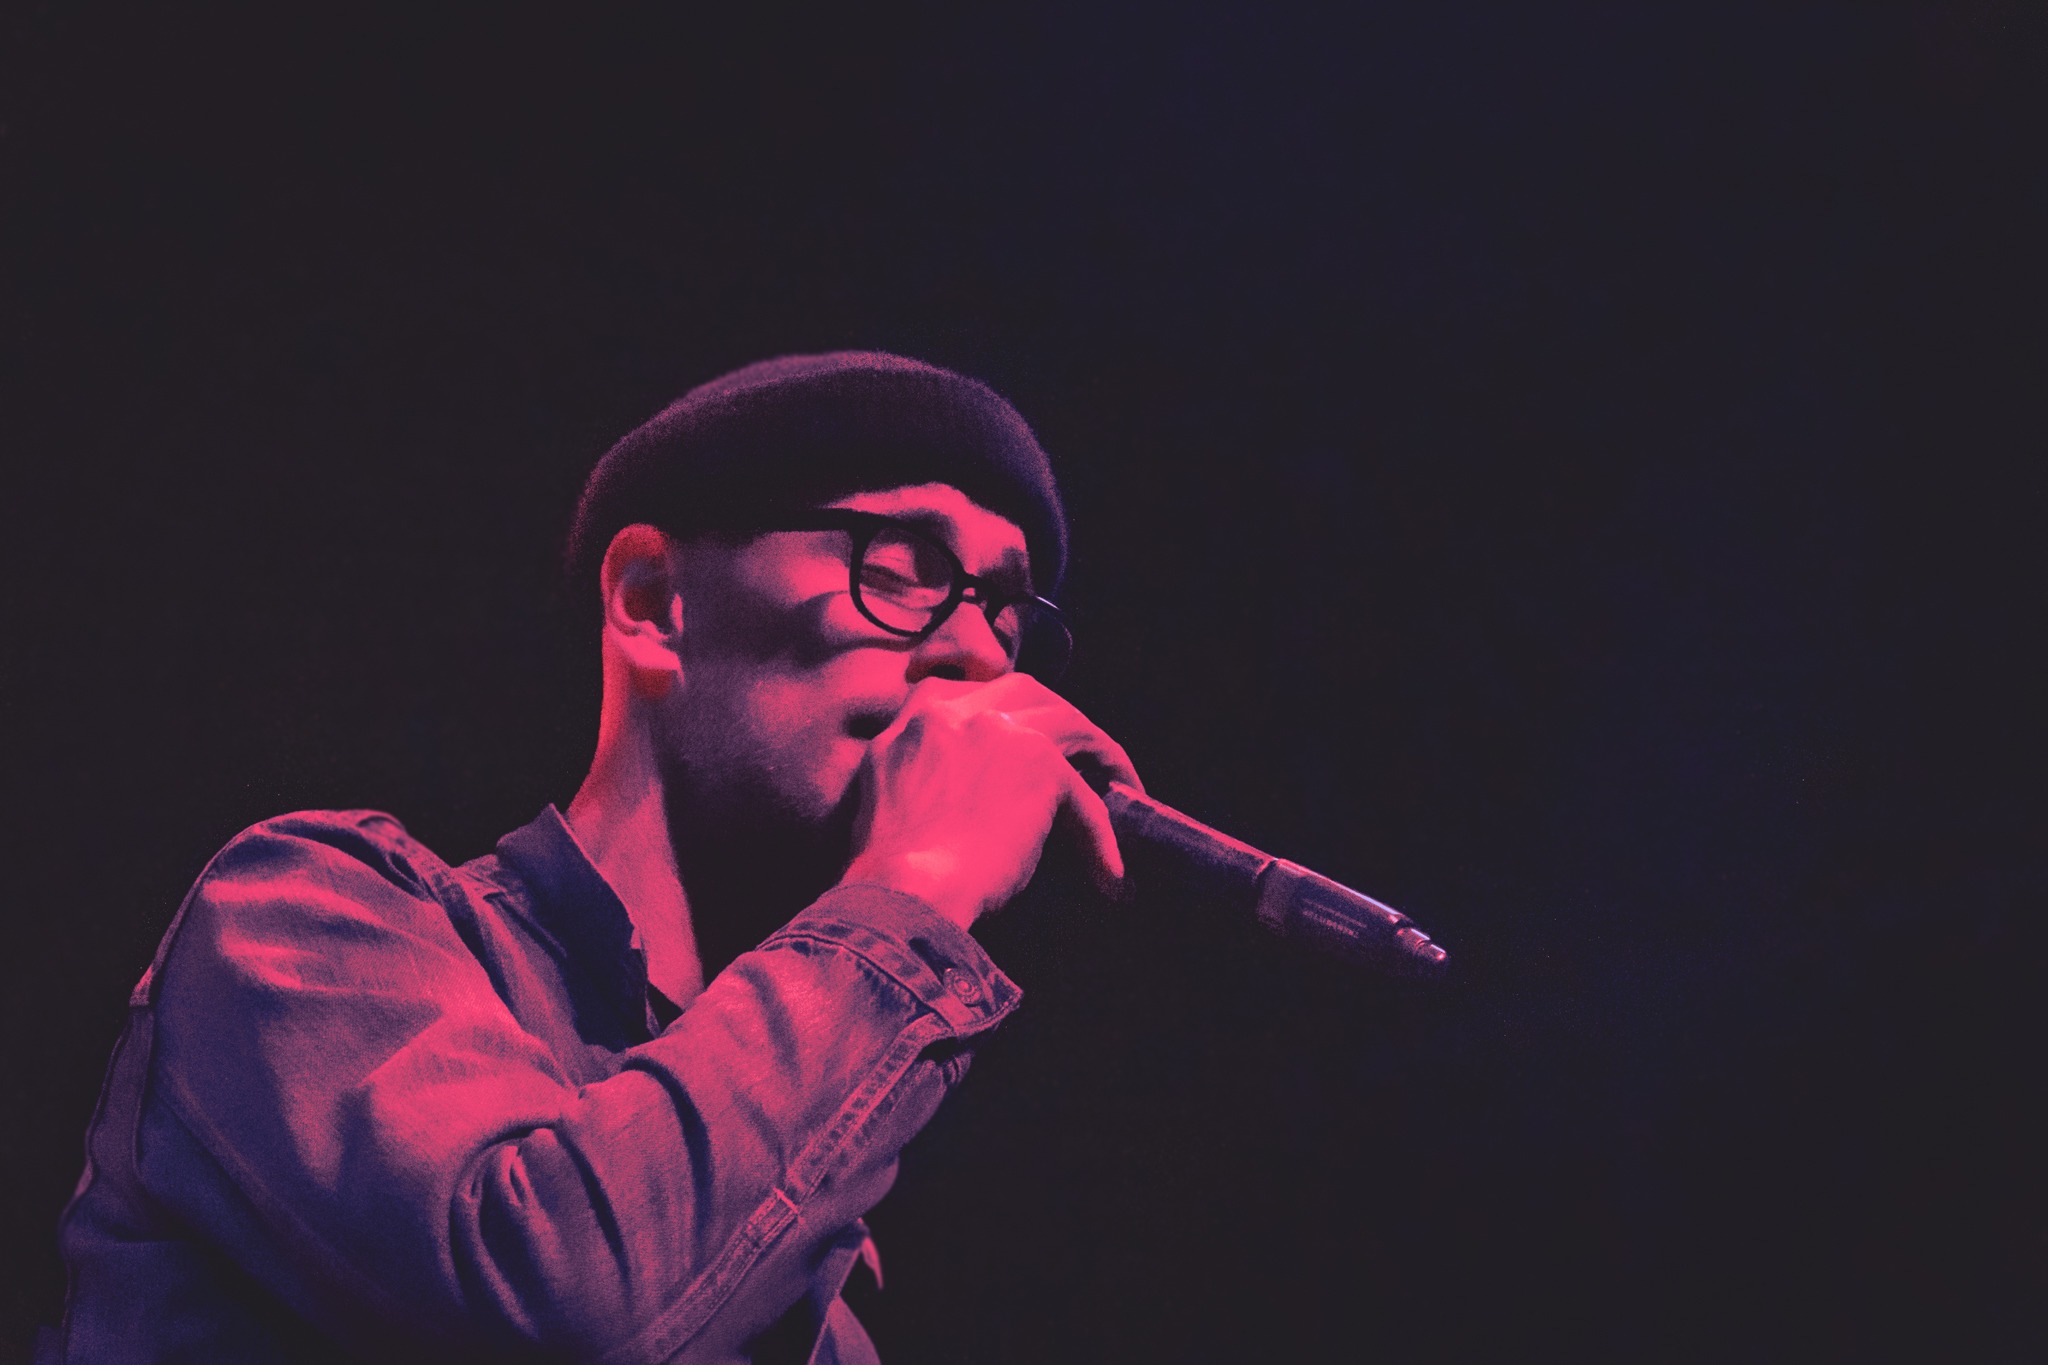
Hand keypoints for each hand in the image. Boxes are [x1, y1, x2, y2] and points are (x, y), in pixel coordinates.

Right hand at [839, 674, 1141, 928]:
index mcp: (917, 716)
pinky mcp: (1041, 767)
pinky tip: (1111, 874)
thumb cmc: (884, 870)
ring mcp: (1001, 732)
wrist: (897, 893)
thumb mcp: (882, 795)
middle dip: (1057, 720)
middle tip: (1078, 758)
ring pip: (1069, 727)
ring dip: (1098, 758)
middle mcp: (957, 711)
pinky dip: (1102, 837)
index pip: (975, 695)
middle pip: (1027, 694)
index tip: (1021, 744)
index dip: (1007, 719)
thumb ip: (918, 771)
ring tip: (1116, 793)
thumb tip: (959, 798)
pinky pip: (1087, 801)